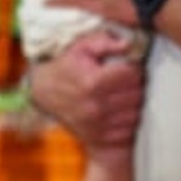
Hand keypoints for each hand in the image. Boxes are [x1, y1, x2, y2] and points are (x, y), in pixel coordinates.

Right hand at [27, 30, 142, 149]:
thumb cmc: (66, 67)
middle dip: (135, 85)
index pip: (133, 75)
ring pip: (135, 113)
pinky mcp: (98, 137)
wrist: (44, 94)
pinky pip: (128, 130)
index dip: (133, 68)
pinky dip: (127, 120)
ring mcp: (98, 125)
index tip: (127, 66)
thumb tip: (127, 45)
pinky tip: (118, 110)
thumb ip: (104, 42)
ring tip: (122, 94)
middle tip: (125, 80)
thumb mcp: (80, 48)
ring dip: (133, 103)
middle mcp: (96, 106)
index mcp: (93, 82)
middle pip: (136, 94)